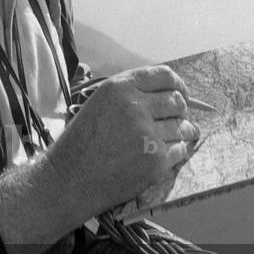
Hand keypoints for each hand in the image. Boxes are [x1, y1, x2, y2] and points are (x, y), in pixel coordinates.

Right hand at [47, 65, 198, 221]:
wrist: (70, 178)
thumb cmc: (83, 141)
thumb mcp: (100, 102)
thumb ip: (131, 93)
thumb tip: (170, 94)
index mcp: (120, 87)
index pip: (164, 75)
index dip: (177, 84)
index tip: (180, 93)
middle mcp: (135, 106)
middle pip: (177, 101)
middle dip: (180, 110)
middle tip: (176, 119)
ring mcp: (147, 134)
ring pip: (183, 126)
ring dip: (182, 132)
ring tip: (173, 137)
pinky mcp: (156, 160)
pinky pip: (180, 149)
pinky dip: (177, 151)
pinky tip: (164, 153)